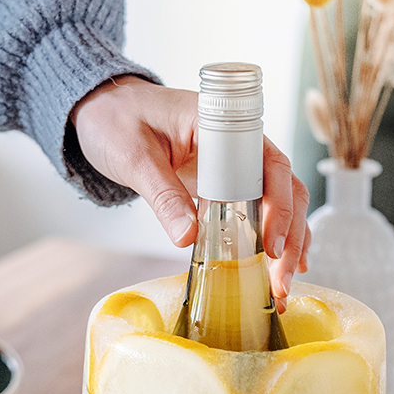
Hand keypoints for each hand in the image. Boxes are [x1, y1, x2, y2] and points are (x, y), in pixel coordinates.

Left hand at [71, 76, 309, 308]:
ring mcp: (236, 163)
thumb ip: (163, 195)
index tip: (270, 245)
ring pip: (280, 201)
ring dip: (289, 242)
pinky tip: (278, 266)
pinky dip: (273, 237)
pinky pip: (259, 208)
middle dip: (290, 235)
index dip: (278, 206)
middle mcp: (239, 142)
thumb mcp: (135, 158)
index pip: (269, 163)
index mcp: (223, 124)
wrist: (104, 110)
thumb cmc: (118, 121)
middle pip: (285, 187)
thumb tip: (188, 238)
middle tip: (282, 278)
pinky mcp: (226, 183)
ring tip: (283, 283)